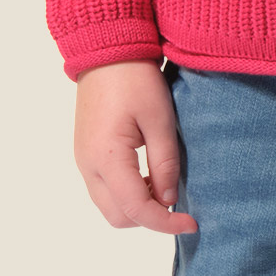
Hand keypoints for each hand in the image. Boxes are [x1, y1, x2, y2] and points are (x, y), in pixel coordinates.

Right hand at [74, 62, 198, 232]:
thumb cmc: (135, 80)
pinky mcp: (85, 154)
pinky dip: (126, 194)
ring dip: (137, 207)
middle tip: (177, 203)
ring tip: (163, 184)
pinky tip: (148, 175)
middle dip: (149, 219)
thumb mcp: (160, 121)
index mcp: (107, 157)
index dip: (166, 223)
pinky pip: (104, 190)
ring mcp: (83, 161)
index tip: (192, 223)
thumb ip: (165, 165)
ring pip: (109, 206)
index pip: (136, 209)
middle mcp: (88, 165)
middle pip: (118, 217)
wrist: (106, 52)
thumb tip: (168, 201)